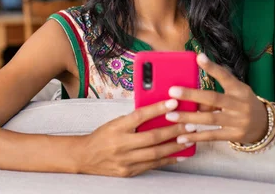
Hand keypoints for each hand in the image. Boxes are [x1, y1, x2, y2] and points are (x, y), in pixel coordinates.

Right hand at [76, 99, 193, 176]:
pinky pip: (152, 165)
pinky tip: (180, 154)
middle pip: (152, 137)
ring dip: (175, 146)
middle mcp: (120, 144)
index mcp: (116, 127)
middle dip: (174, 130)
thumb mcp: (115, 122)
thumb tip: (158, 111)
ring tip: (189, 139)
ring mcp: (125, 160)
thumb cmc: (102, 136)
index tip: (173, 102)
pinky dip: (168, 159)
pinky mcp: (129, 171)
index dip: (158, 109)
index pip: (140, 116)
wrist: (85, 157)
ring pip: (155, 153)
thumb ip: (134, 119)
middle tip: (189, 124)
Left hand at [166, 53, 267, 144]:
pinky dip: (196, 137)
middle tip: (172, 91)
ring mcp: (238, 121)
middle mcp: (240, 104)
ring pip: (210, 119)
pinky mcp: (234, 136)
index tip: (198, 57)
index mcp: (240, 89)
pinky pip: (212, 136)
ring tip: (170, 115)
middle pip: (214, 99)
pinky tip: (181, 137)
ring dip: (189, 118)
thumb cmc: (243, 103)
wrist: (265, 125)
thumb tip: (191, 90)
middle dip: (192, 95)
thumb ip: (218, 90)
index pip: (225, 76)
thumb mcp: (237, 92)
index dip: (212, 67)